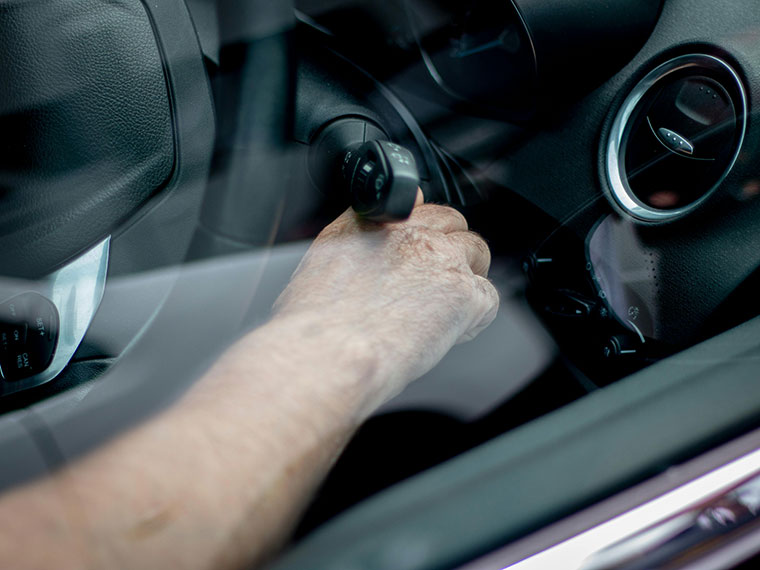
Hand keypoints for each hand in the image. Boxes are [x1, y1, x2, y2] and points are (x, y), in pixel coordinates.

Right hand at [273, 191, 498, 402]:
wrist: (330, 350)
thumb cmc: (313, 324)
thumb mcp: (317, 265)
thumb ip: (352, 246)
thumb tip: (362, 251)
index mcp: (370, 220)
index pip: (415, 203)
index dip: (421, 228)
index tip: (418, 245)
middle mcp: (409, 231)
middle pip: (452, 222)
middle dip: (449, 248)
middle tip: (434, 283)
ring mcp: (441, 258)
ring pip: (476, 252)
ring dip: (467, 277)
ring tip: (446, 308)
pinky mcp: (464, 292)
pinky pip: (487, 298)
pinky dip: (474, 317)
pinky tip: (448, 333)